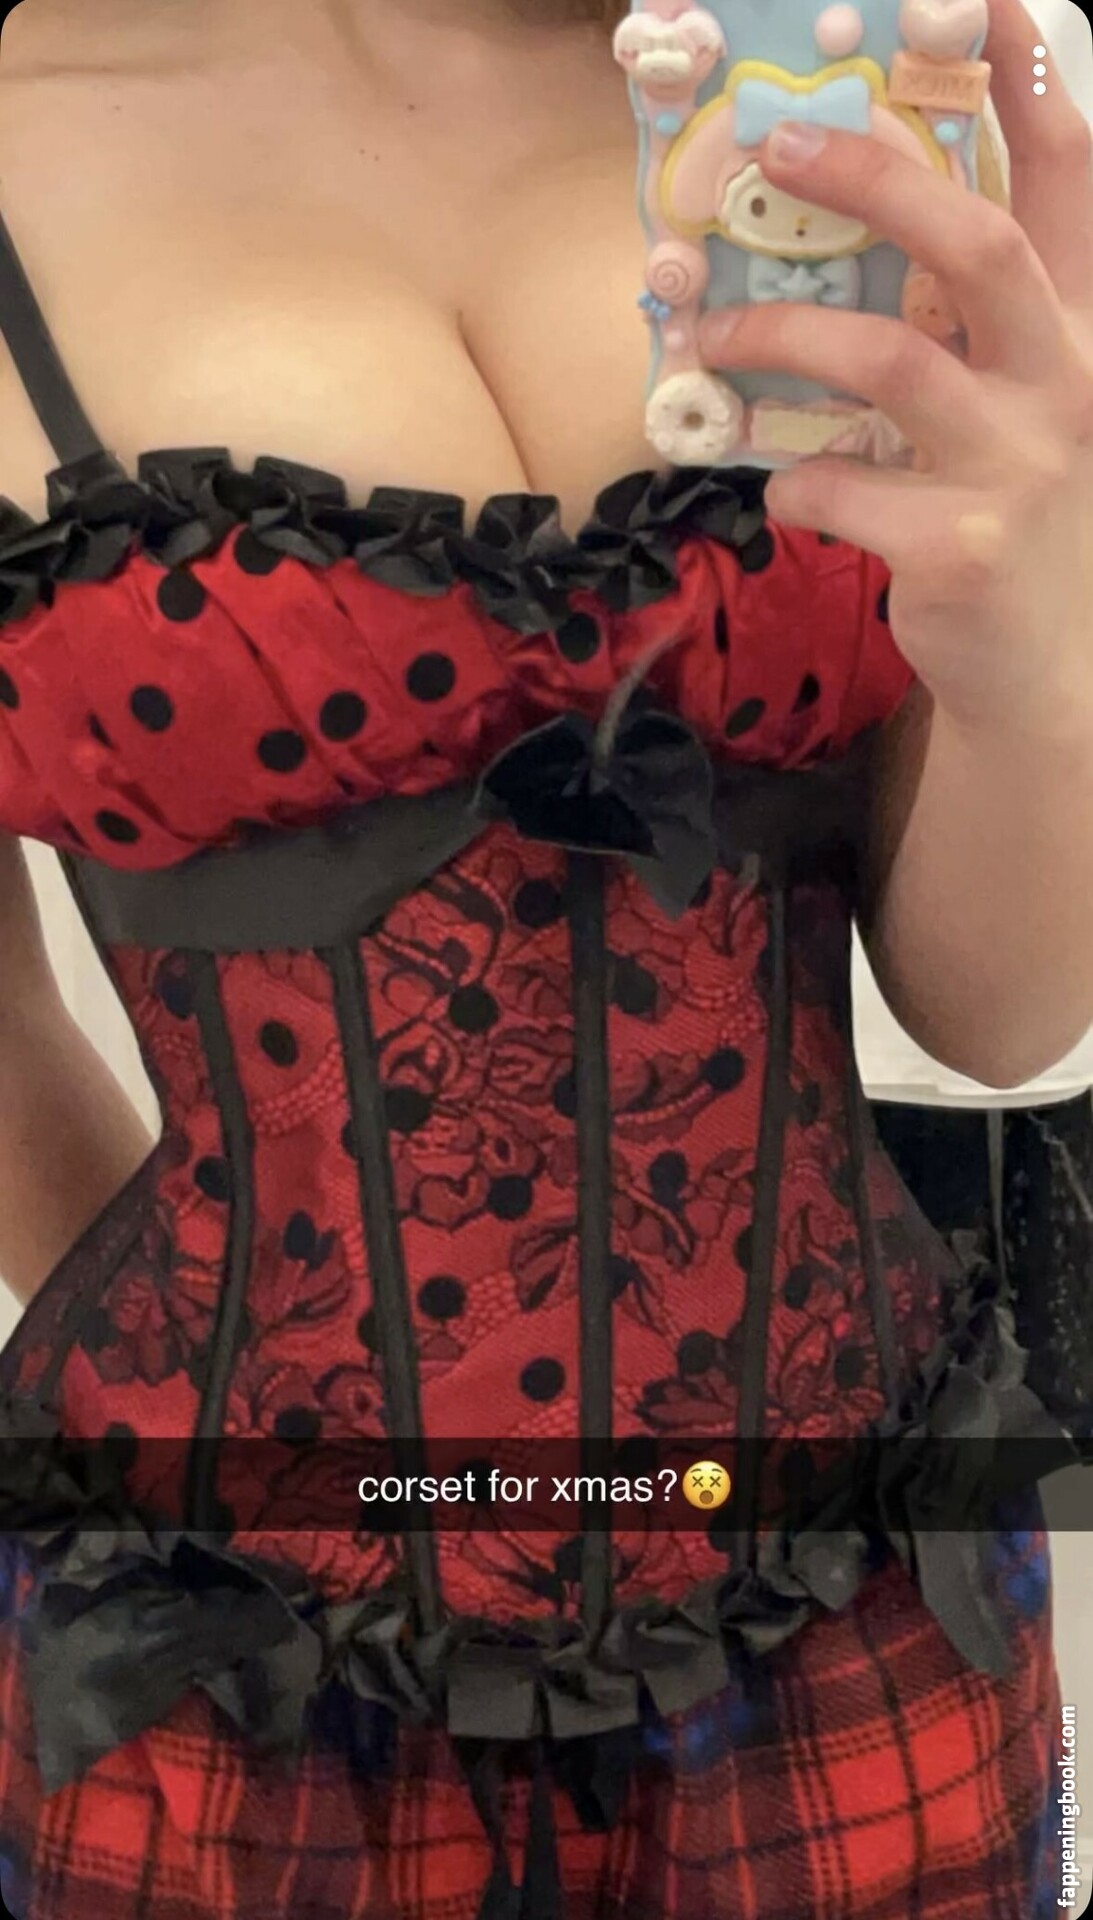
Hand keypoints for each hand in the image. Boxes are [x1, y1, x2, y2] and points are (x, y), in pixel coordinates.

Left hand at [699, 0, 1092, 743]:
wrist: (1038, 670)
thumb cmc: (1007, 520)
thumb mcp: (1017, 414)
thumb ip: (965, 336)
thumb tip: (839, 260)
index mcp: (1079, 337)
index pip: (1069, 188)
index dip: (1033, 94)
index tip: (991, 8)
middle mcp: (1066, 384)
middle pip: (975, 244)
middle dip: (874, 179)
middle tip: (780, 147)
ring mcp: (1018, 467)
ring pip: (885, 359)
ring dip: (779, 333)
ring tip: (712, 332)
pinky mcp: (958, 546)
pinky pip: (836, 483)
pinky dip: (790, 478)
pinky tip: (785, 484)